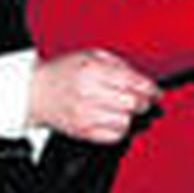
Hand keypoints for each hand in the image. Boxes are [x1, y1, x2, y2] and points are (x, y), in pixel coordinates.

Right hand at [29, 49, 160, 142]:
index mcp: (92, 70)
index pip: (133, 82)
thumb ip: (118, 65)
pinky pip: (114, 136)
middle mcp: (88, 93)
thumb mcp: (91, 55)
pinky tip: (115, 120)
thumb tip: (142, 79)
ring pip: (125, 122)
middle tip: (144, 100)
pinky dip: (120, 129)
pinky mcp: (83, 132)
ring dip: (131, 116)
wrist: (37, 92)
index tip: (156, 92)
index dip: (150, 89)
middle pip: (132, 104)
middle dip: (144, 102)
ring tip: (126, 109)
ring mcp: (85, 115)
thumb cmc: (64, 72)